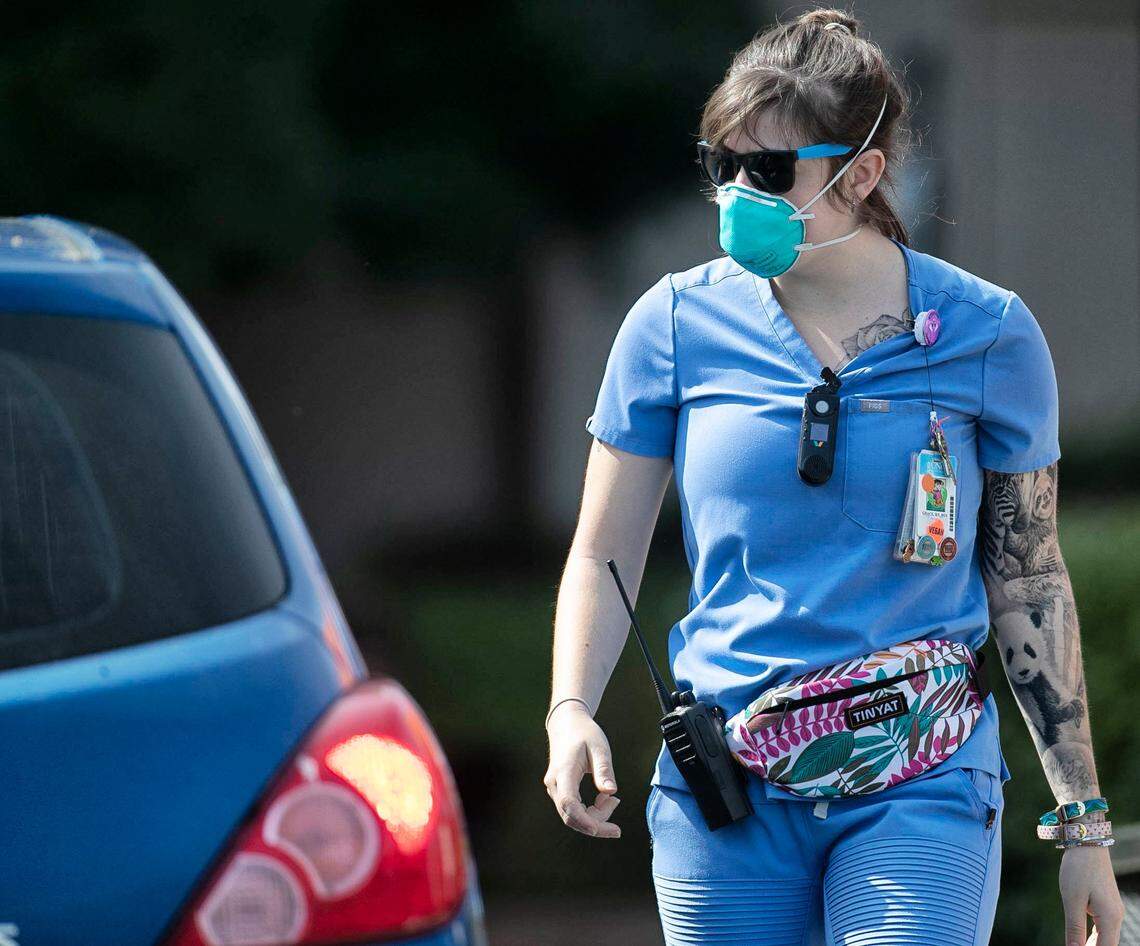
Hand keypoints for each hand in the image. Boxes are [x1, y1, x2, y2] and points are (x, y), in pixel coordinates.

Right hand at [542, 702, 621, 837]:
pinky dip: (589, 812)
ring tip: (612, 800)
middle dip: (595, 824)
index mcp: (564, 772)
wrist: (566, 724)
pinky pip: (573, 810)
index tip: (600, 829)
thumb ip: (604, 770)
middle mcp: (555, 784)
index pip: (569, 803)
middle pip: (571, 816)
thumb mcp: (599, 747)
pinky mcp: (560, 791)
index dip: (583, 820)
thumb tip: (611, 792)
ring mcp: (555, 789)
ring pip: (572, 816)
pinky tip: (603, 800)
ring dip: (594, 817)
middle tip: (617, 821)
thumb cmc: (584, 733)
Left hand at [1060, 844, 1123, 945]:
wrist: (1087, 843)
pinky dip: (1094, 936)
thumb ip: (1074, 928)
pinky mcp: (1107, 904)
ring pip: (1106, 937)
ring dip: (1092, 945)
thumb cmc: (1078, 870)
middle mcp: (1116, 916)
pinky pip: (1103, 927)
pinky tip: (1082, 939)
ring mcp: (1113, 910)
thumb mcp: (1072, 900)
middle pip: (1107, 945)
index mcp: (1110, 918)